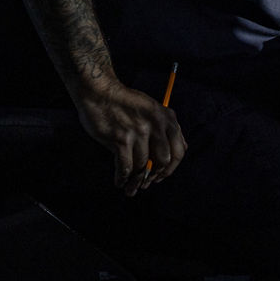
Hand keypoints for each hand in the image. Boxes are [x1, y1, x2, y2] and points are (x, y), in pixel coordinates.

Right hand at [73, 79, 186, 195]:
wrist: (100, 93)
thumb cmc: (125, 104)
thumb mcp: (153, 110)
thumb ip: (164, 129)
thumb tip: (172, 157)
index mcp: (168, 118)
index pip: (180, 151)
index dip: (171, 168)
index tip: (160, 176)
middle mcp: (157, 125)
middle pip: (164, 161)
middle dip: (155, 176)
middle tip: (145, 184)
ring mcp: (139, 132)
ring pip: (143, 167)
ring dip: (135, 182)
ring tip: (129, 187)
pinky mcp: (121, 139)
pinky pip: (125, 167)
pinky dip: (122, 178)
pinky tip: (119, 181)